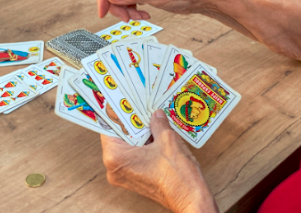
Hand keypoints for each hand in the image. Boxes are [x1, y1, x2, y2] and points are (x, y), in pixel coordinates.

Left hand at [101, 110, 217, 212]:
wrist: (191, 199)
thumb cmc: (178, 177)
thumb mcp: (167, 140)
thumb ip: (158, 123)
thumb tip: (155, 114)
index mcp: (116, 158)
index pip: (109, 128)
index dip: (118, 112)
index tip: (122, 100)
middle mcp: (115, 168)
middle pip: (119, 137)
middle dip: (132, 122)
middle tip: (140, 106)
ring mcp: (124, 176)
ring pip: (128, 146)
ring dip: (140, 133)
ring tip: (151, 118)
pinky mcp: (135, 179)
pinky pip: (134, 156)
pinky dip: (143, 145)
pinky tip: (156, 134)